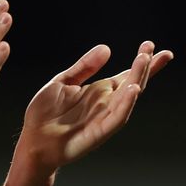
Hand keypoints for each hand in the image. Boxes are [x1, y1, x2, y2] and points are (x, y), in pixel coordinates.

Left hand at [18, 41, 172, 175]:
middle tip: (152, 48)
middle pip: (132, 82)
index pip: (127, 74)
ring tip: (144, 61)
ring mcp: (104, 118)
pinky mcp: (98, 132)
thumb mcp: (63, 81)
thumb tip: (107, 48)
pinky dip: (126, 104)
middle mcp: (106, 103)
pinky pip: (116, 118)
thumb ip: (85, 67)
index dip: (142, 62)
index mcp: (100, 91)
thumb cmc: (46, 113)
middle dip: (144, 66)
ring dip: (137, 79)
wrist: (33, 139)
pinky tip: (133, 89)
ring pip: (127, 98)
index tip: (153, 46)